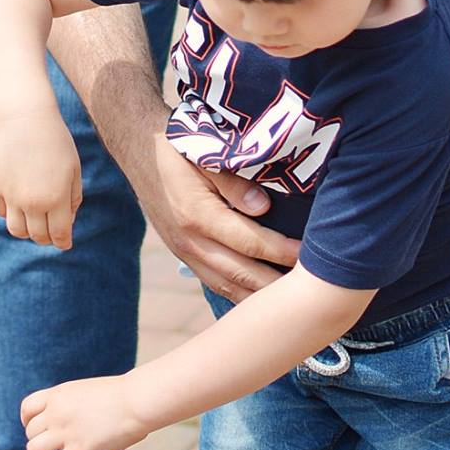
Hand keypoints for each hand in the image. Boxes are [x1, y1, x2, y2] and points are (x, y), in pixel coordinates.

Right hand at [0, 118, 81, 248]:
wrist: (26, 120)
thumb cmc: (56, 144)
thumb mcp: (74, 170)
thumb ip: (73, 199)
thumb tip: (66, 223)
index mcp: (55, 198)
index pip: (59, 234)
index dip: (64, 242)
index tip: (65, 243)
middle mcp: (31, 201)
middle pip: (38, 236)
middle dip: (47, 238)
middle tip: (52, 233)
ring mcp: (11, 195)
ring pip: (17, 230)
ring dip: (28, 230)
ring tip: (35, 220)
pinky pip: (2, 212)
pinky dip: (11, 213)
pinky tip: (20, 202)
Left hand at [21, 374, 150, 449]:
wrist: (138, 400)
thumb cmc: (122, 395)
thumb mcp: (88, 391)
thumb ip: (74, 403)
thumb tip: (74, 416)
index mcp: (60, 394)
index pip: (27, 408)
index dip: (27, 421)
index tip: (38, 429)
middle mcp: (57, 412)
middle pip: (30, 432)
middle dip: (38, 442)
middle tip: (51, 449)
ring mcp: (67, 432)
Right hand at [134, 135, 299, 300]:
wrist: (140, 150)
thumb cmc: (179, 147)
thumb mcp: (206, 154)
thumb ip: (234, 182)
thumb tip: (263, 208)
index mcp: (198, 215)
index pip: (250, 242)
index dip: (282, 252)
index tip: (310, 256)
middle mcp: (190, 241)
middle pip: (241, 275)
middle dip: (277, 285)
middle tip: (310, 290)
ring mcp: (184, 252)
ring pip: (227, 287)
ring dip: (258, 298)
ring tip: (290, 302)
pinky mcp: (182, 255)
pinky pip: (213, 283)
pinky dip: (238, 295)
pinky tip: (259, 299)